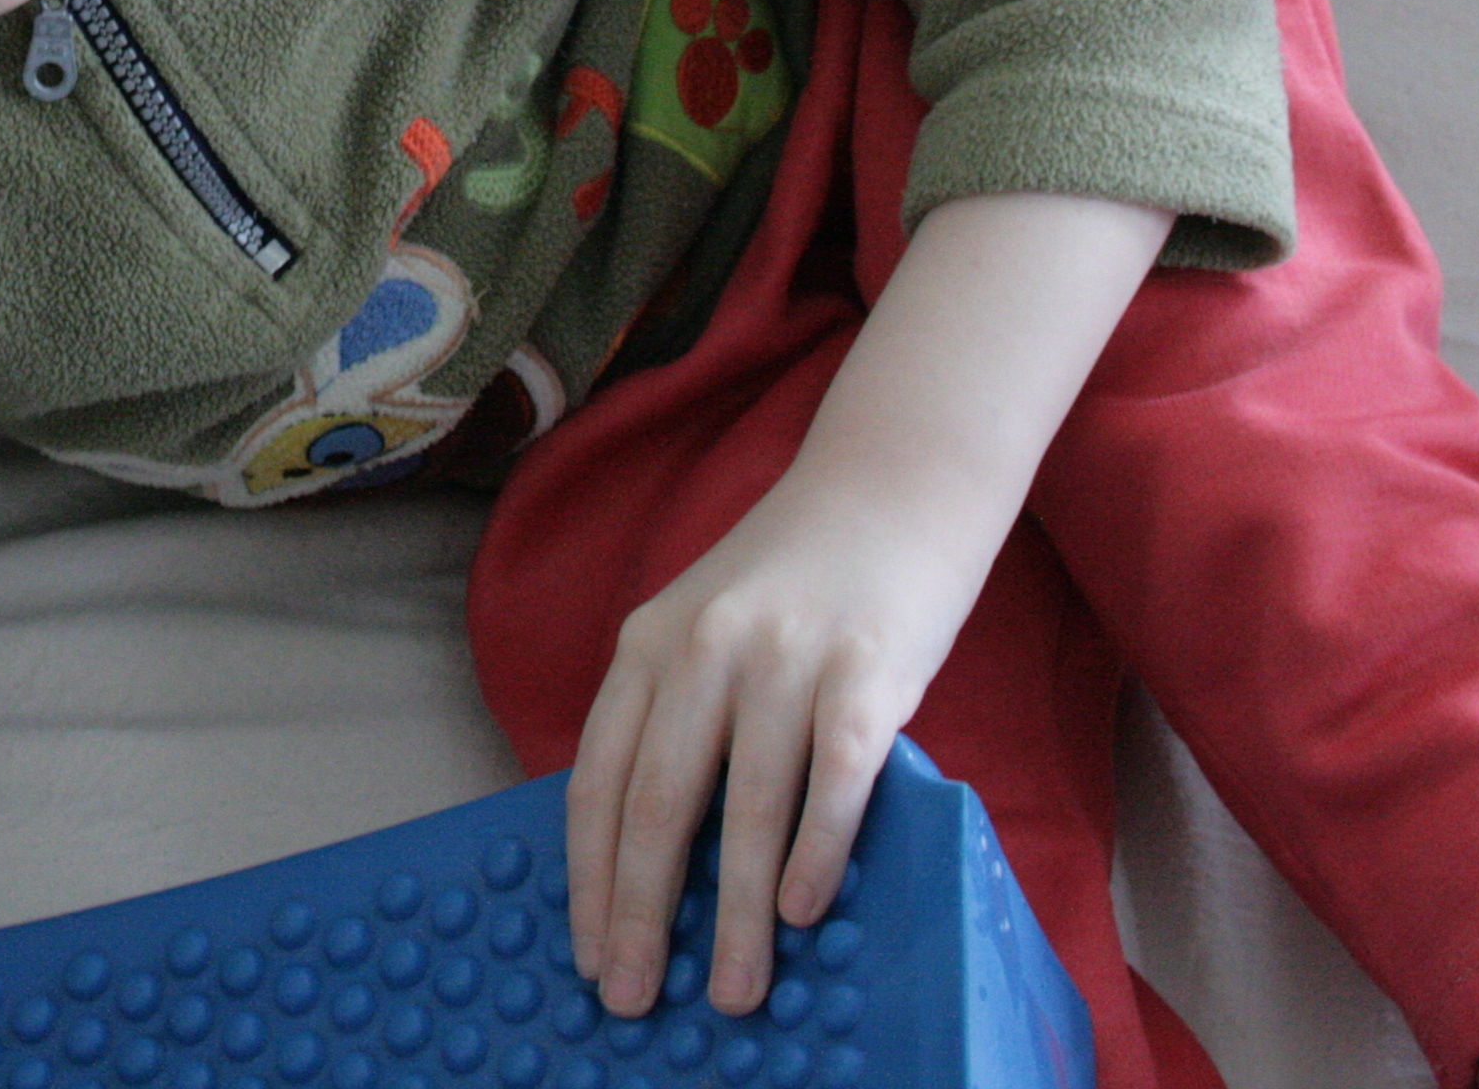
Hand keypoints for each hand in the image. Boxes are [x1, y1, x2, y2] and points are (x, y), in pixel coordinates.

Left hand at [564, 461, 981, 1018]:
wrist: (892, 482)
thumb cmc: (796, 574)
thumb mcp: (703, 626)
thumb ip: (674, 714)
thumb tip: (653, 853)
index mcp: (648, 642)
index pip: (599, 780)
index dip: (589, 878)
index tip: (586, 955)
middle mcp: (705, 647)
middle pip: (658, 804)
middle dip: (641, 915)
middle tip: (632, 997)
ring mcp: (786, 657)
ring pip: (747, 808)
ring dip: (738, 915)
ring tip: (734, 990)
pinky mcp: (868, 668)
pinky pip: (835, 778)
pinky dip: (817, 852)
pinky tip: (806, 912)